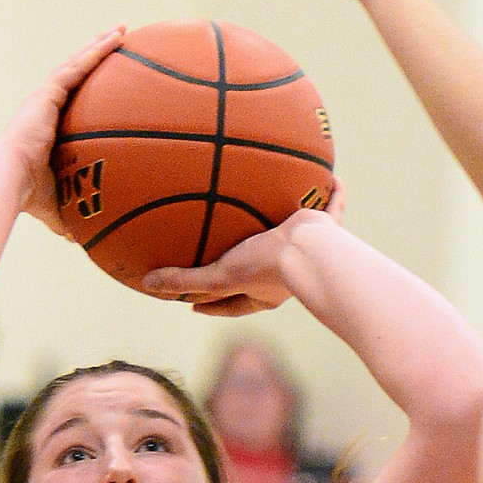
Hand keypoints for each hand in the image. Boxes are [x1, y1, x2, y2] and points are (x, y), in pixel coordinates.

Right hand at [0, 26, 124, 235]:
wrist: (9, 182)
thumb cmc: (30, 198)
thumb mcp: (58, 207)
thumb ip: (71, 217)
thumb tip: (82, 240)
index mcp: (49, 129)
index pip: (74, 103)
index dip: (90, 89)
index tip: (109, 83)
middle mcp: (47, 107)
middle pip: (78, 76)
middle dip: (98, 58)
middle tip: (121, 44)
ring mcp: (47, 98)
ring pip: (79, 63)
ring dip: (100, 45)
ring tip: (123, 30)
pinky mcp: (48, 93)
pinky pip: (78, 66)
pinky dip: (97, 52)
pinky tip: (116, 38)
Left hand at [141, 181, 345, 315]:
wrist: (311, 254)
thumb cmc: (267, 267)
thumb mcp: (220, 275)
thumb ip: (185, 279)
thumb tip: (147, 286)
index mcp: (262, 292)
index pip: (231, 304)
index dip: (212, 305)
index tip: (193, 304)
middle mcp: (285, 275)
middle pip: (261, 271)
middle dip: (247, 265)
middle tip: (230, 256)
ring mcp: (307, 250)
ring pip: (297, 238)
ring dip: (289, 228)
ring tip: (278, 210)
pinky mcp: (328, 229)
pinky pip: (333, 206)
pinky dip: (335, 193)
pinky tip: (334, 177)